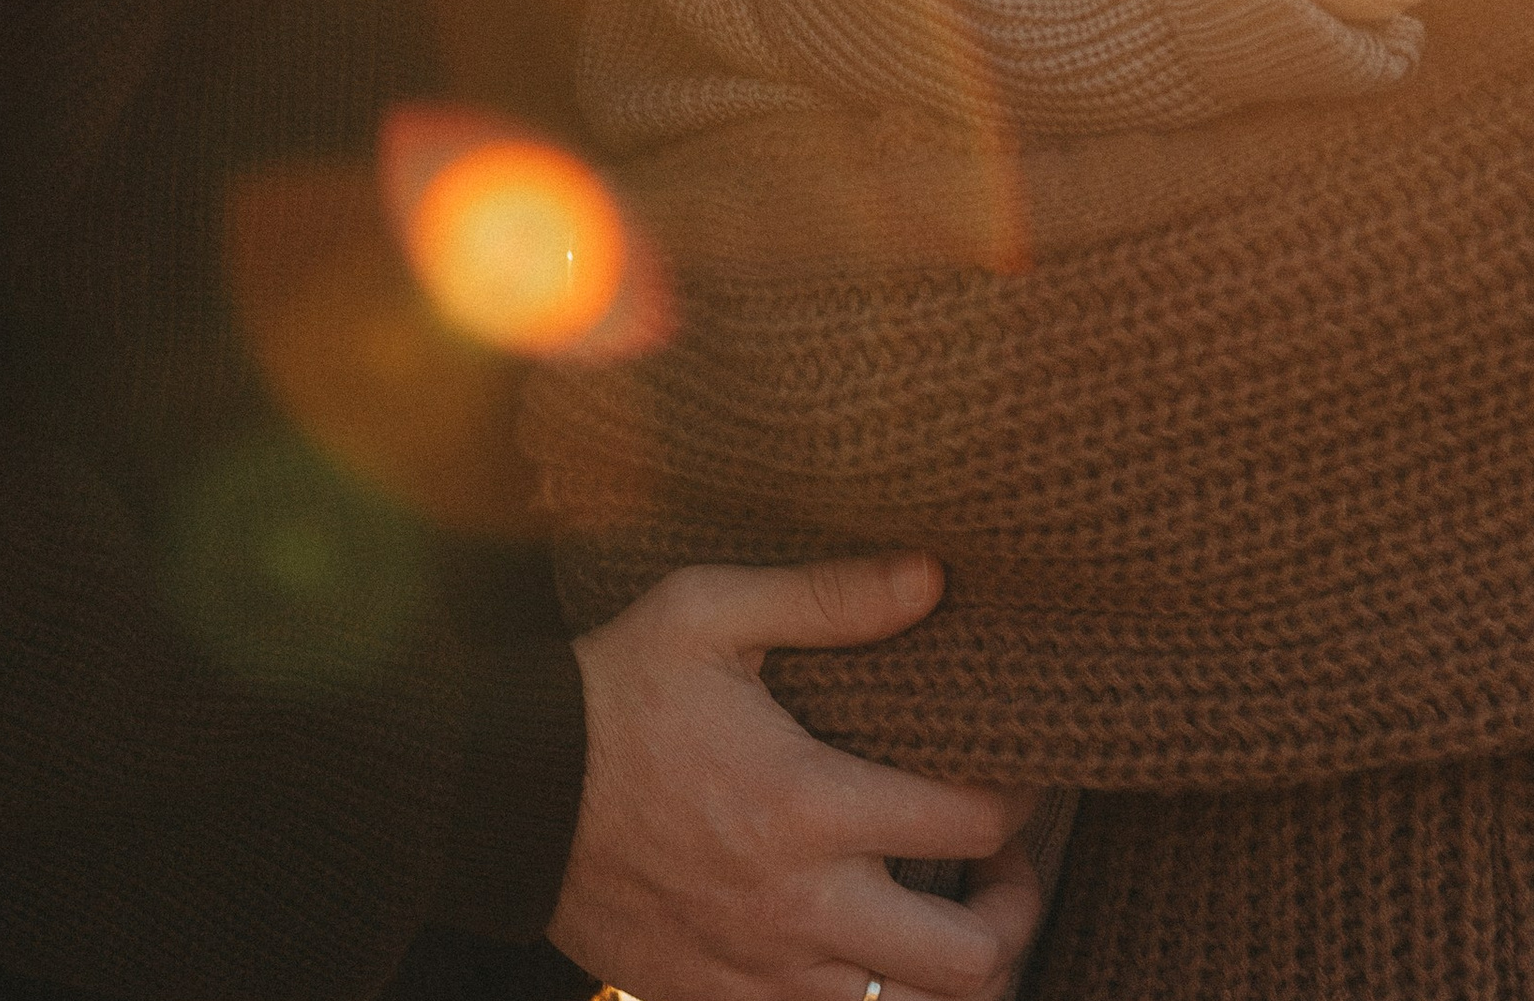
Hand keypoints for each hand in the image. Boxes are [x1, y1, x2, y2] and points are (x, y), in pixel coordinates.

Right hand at [549, 555, 1042, 1000]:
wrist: (505, 794)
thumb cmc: (613, 689)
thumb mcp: (710, 612)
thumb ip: (827, 595)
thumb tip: (933, 574)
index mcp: (807, 803)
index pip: (972, 825)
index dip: (1026, 802)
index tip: (1028, 773)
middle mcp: (798, 907)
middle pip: (967, 963)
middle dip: (1014, 917)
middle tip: (1008, 871)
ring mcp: (757, 972)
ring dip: (944, 972)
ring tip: (948, 916)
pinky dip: (862, 999)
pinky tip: (861, 946)